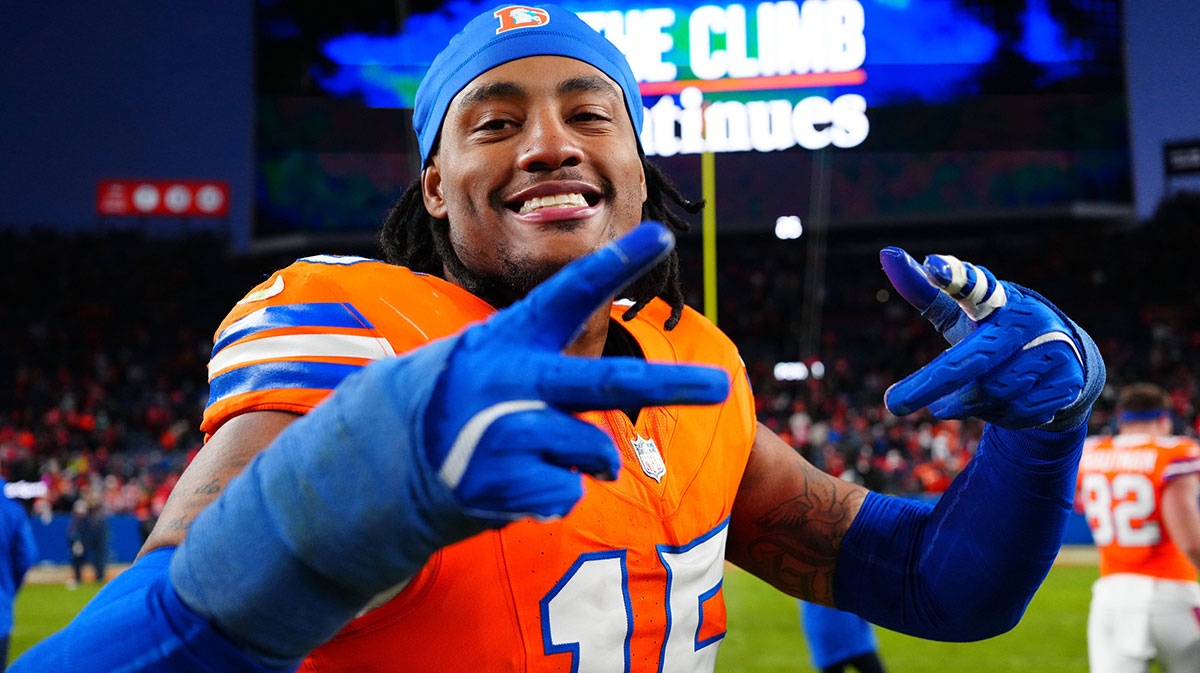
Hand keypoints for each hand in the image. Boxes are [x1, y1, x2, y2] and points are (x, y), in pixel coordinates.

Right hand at [423, 222, 730, 523]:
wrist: (383, 459)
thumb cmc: (460, 401)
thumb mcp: (494, 360)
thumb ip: (556, 370)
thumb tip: (613, 413)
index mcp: (511, 337)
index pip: (571, 292)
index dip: (617, 262)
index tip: (661, 234)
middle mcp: (509, 379)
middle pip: (606, 383)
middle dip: (670, 385)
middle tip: (721, 386)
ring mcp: (503, 431)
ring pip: (596, 452)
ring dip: (588, 462)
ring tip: (541, 456)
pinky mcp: (500, 482)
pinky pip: (569, 494)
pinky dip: (553, 496)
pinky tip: (511, 485)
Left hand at [879, 248, 1103, 429]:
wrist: (1060, 358)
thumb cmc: (994, 331)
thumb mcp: (960, 310)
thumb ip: (925, 289)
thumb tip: (887, 253)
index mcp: (996, 297)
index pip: (973, 285)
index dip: (955, 276)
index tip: (935, 267)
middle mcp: (1028, 320)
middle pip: (973, 358)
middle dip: (928, 384)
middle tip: (892, 404)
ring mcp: (1052, 351)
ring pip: (991, 393)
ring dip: (966, 403)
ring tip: (959, 398)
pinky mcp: (1067, 382)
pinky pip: (1016, 412)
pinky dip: (998, 415)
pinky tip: (1000, 404)